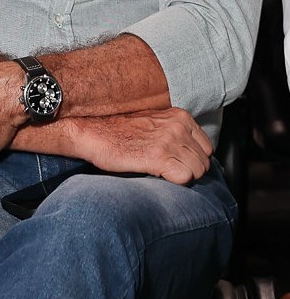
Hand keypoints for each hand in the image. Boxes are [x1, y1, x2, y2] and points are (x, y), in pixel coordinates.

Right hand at [69, 108, 212, 184]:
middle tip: (170, 171)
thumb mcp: (153, 123)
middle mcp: (177, 127)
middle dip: (190, 170)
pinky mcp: (158, 156)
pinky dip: (174, 182)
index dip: (193, 158)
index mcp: (179, 117)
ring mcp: (169, 140)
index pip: (207, 147)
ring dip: (182, 177)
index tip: (179, 162)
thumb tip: (189, 153)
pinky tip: (158, 175)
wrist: (92, 131)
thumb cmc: (117, 130)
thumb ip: (174, 133)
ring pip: (198, 171)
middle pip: (204, 161)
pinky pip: (185, 177)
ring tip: (162, 173)